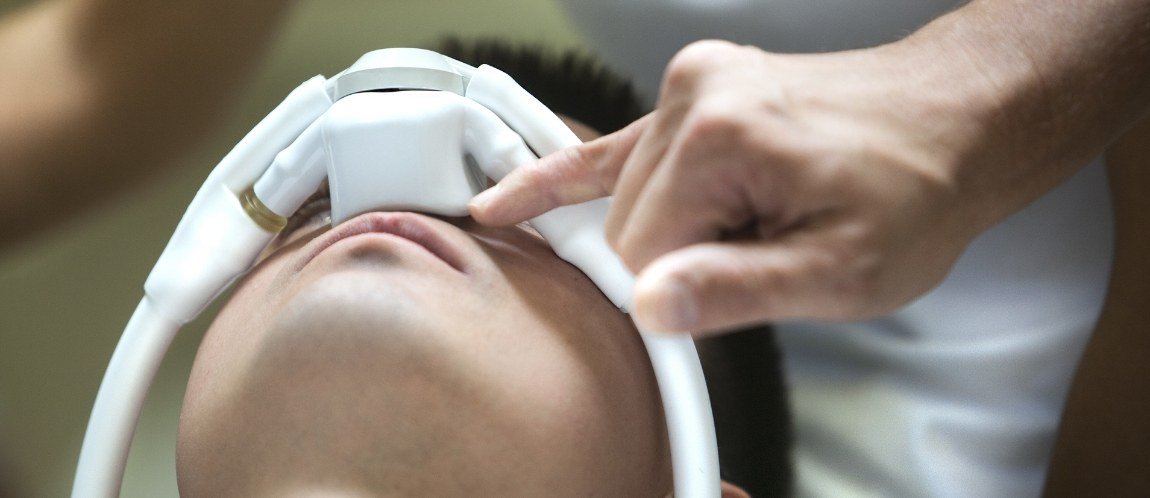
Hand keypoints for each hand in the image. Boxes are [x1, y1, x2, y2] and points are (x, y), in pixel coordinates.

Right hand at [469, 38, 1045, 333]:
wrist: (953, 120)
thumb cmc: (914, 192)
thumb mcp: (845, 270)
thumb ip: (740, 290)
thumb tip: (648, 307)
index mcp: (722, 138)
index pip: (638, 256)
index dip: (678, 296)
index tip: (722, 303)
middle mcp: (692, 97)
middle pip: (625, 226)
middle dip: (677, 261)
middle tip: (758, 256)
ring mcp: (686, 85)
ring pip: (623, 198)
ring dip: (671, 229)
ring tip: (752, 218)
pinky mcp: (688, 88)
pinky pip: (610, 146)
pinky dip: (566, 178)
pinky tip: (509, 202)